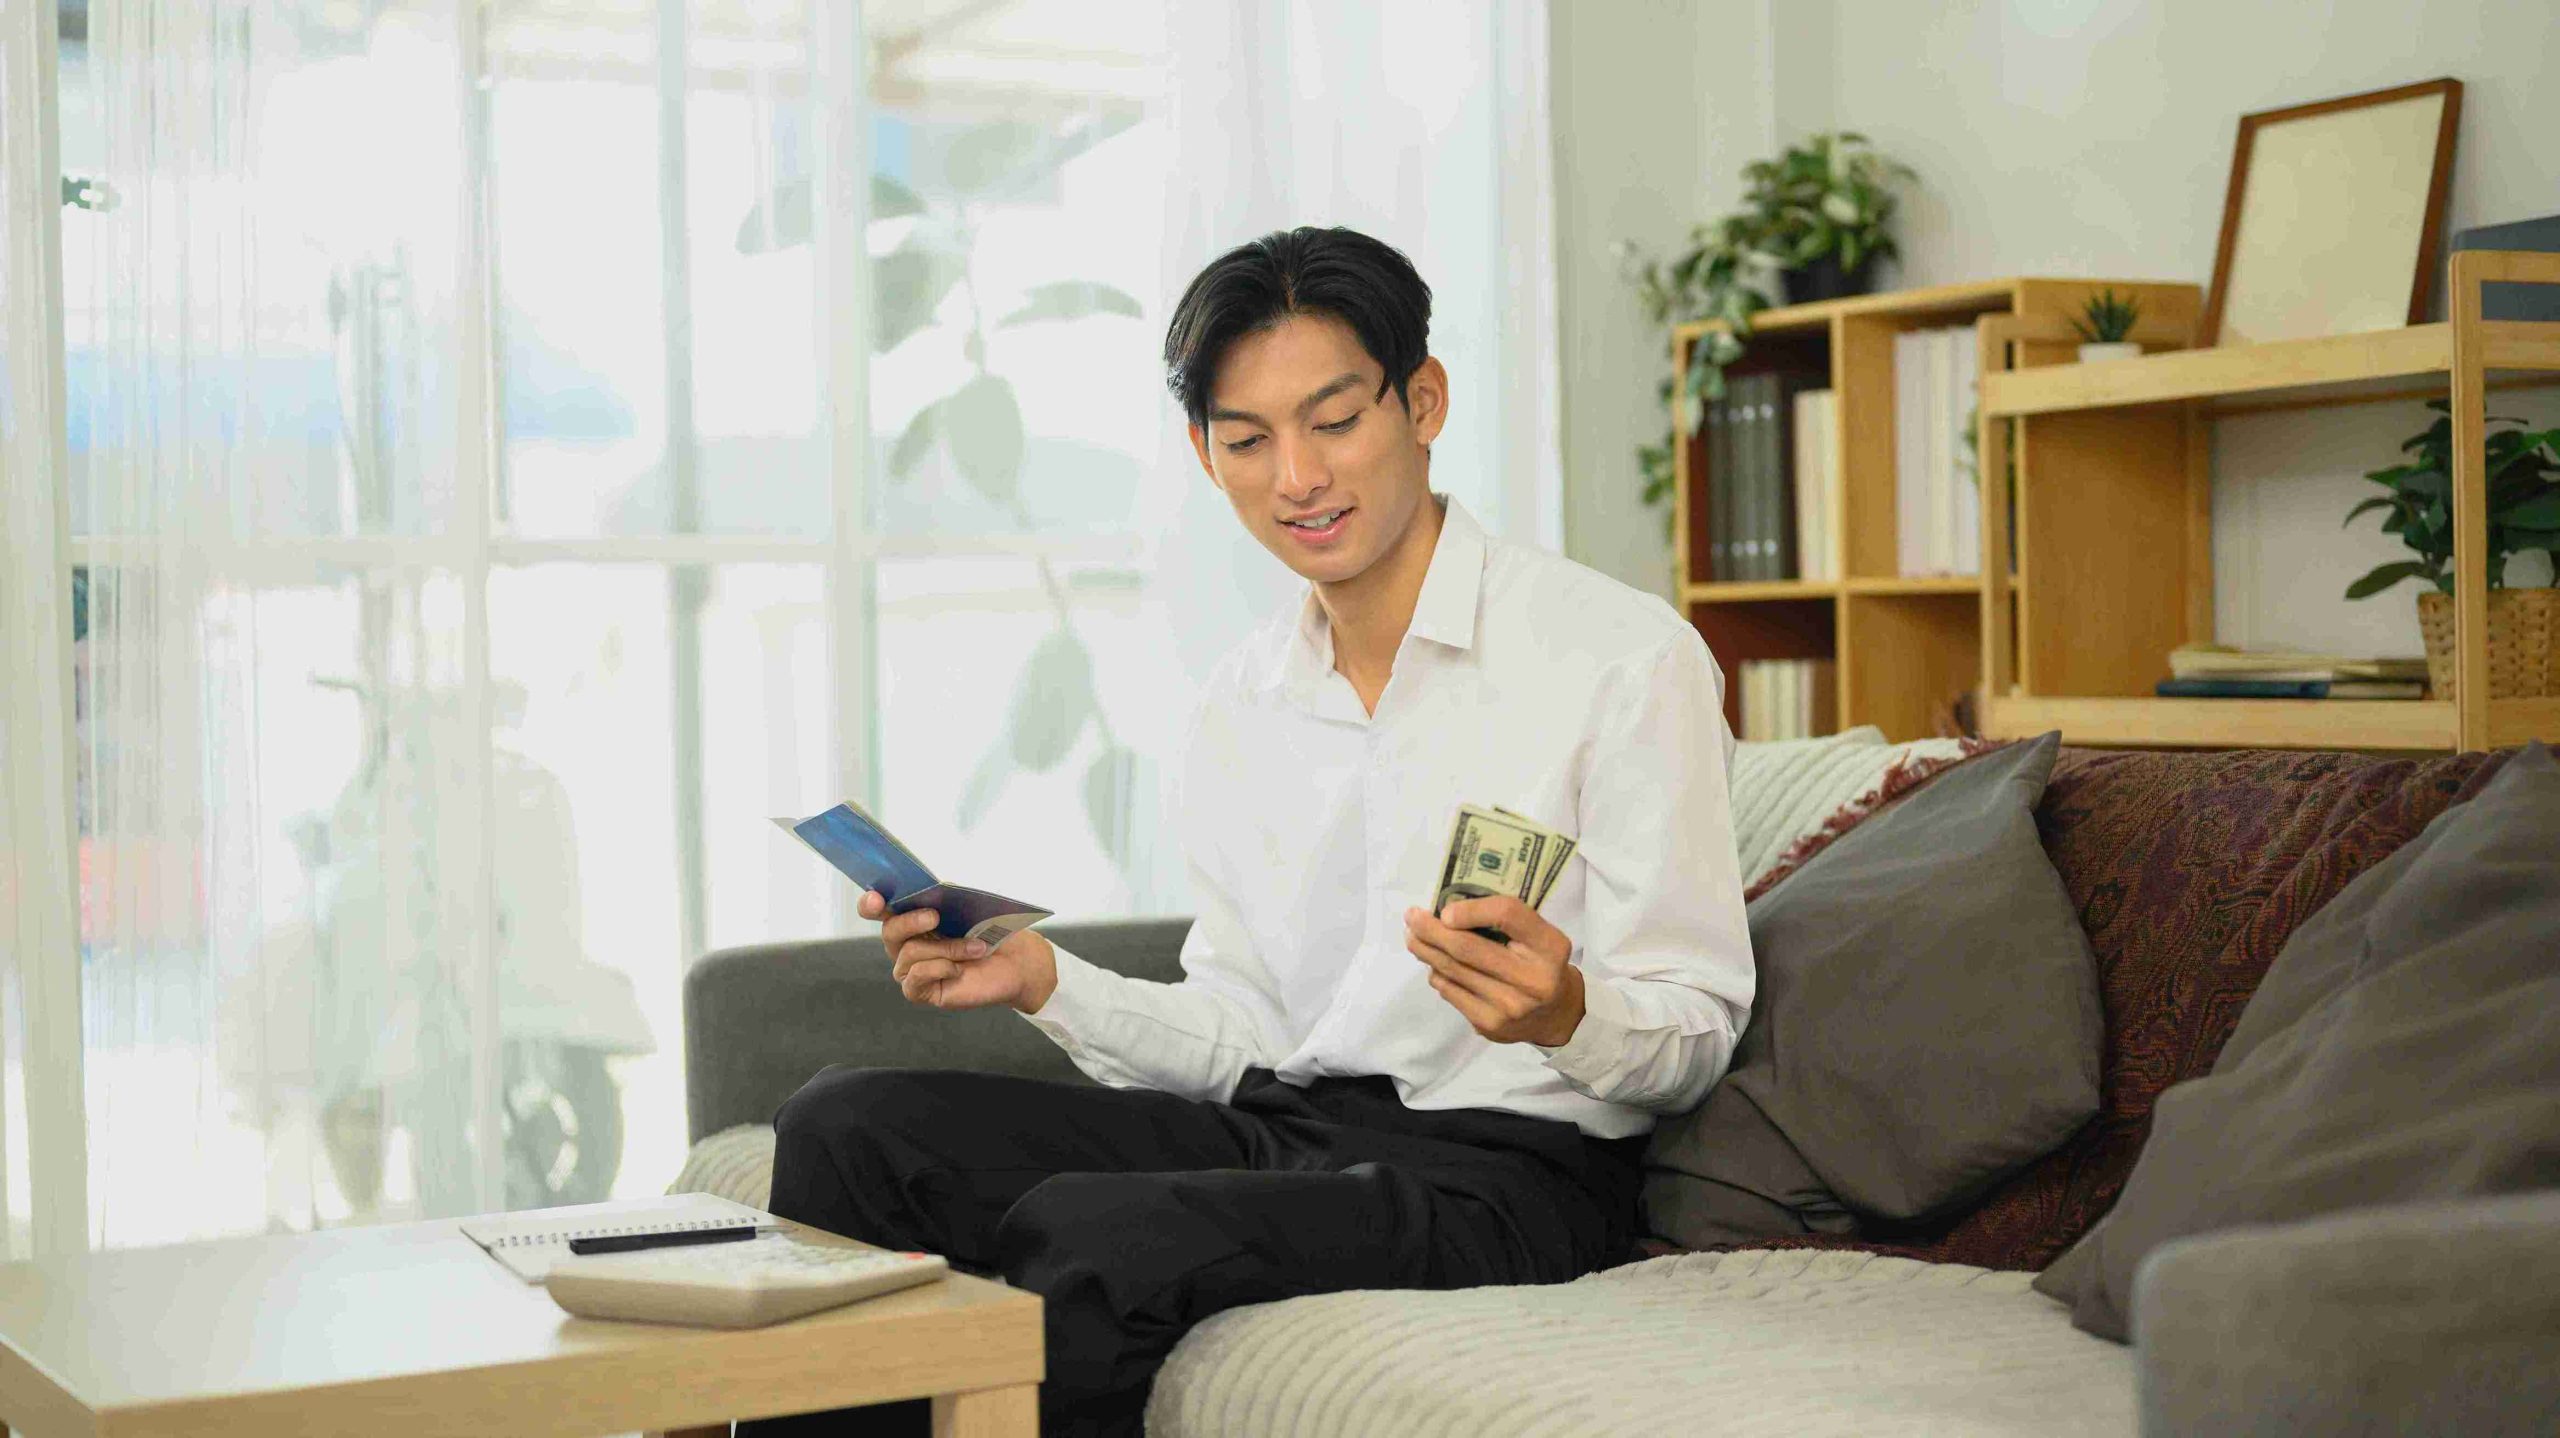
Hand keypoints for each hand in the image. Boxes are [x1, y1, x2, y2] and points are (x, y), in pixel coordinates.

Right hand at [861, 889, 1059, 1014]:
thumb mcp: (968, 908)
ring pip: (910, 953)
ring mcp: (910, 969)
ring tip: (975, 948)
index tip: (877, 899)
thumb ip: (944, 898)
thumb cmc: (991, 930)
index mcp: (910, 917)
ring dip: (946, 948)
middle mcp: (904, 943)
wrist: (1015, 960)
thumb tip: (933, 886)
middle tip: (935, 916)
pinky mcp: (919, 991)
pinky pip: (916, 978)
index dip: (870, 904)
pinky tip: (959, 969)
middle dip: (910, 921)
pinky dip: (940, 968)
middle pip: (889, 931)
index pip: (877, 909)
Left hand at [1403, 896, 1584, 1046]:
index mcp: (1550, 946)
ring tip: (1413, 937)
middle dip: (1432, 930)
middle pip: (1468, 948)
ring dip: (1427, 951)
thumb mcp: (1539, 936)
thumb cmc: (1541, 963)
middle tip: (1411, 917)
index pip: (1507, 915)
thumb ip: (1505, 921)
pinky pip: (1451, 992)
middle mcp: (1533, 978)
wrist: (1557, 1015)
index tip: (1445, 910)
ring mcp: (1510, 1005)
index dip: (1471, 909)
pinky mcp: (1490, 1024)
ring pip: (1454, 971)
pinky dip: (1438, 975)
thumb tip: (1447, 912)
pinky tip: (1433, 964)